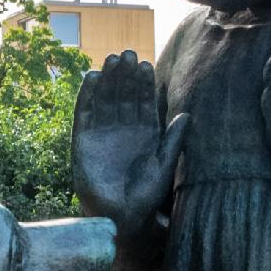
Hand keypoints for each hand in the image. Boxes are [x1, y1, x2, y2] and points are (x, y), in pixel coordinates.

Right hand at [72, 50, 188, 233]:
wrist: (119, 215)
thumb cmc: (145, 195)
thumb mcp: (164, 165)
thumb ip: (174, 140)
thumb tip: (188, 114)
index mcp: (144, 132)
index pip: (143, 101)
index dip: (144, 83)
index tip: (146, 65)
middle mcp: (122, 129)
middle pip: (123, 95)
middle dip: (125, 75)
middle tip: (128, 55)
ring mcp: (102, 133)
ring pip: (105, 98)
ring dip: (107, 79)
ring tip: (112, 60)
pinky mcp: (82, 140)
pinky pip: (84, 113)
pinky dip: (87, 95)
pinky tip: (92, 77)